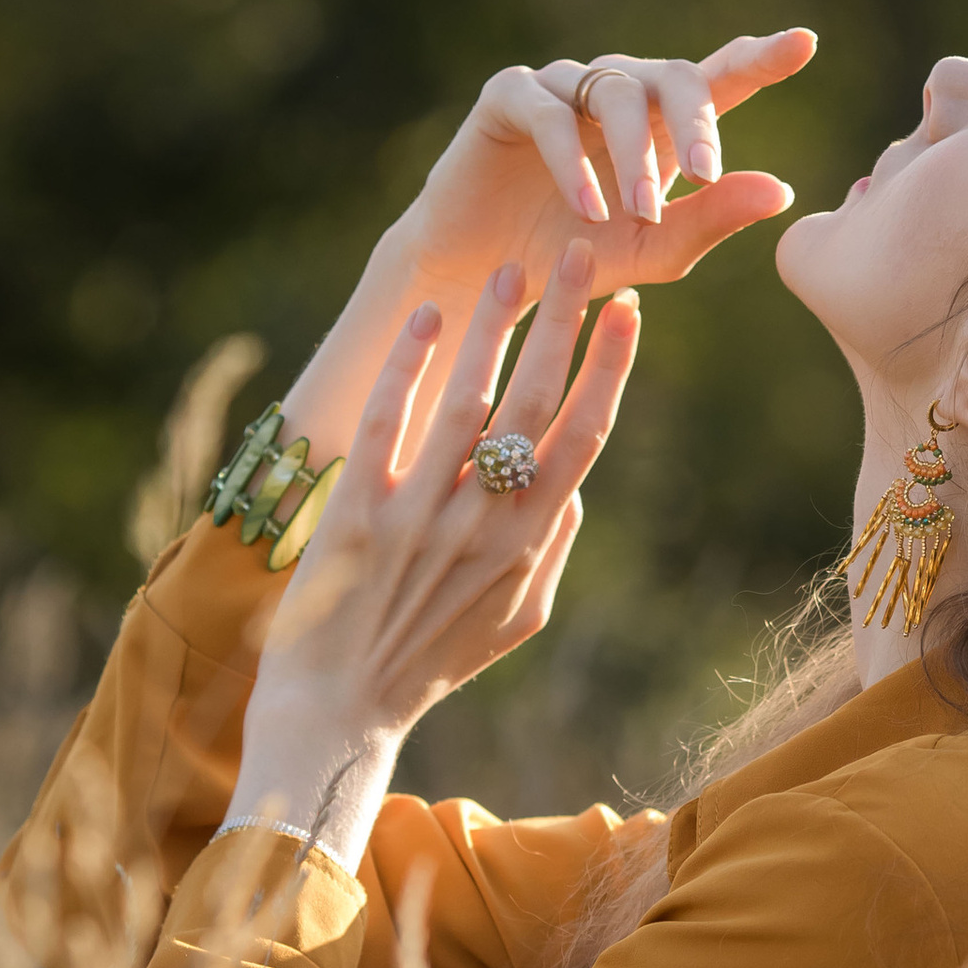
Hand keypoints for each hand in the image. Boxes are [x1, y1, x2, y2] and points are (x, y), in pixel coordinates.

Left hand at [226, 251, 636, 866]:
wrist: (338, 711)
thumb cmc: (432, 663)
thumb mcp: (519, 620)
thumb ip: (555, 548)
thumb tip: (577, 484)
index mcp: (530, 543)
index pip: (585, 435)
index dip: (611, 367)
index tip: (629, 311)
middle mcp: (483, 522)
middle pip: (536, 401)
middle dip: (566, 322)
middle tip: (580, 256)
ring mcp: (421, 515)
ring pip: (467, 399)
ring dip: (493, 327)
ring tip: (510, 272)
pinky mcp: (358, 513)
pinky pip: (388, 422)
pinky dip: (408, 367)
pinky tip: (427, 318)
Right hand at [273, 28, 814, 480]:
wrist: (485, 280)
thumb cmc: (576, 260)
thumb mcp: (654, 248)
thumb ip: (713, 218)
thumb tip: (781, 190)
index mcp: (661, 120)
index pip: (720, 77)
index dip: (761, 57)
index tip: (806, 42)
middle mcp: (617, 89)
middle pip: (674, 76)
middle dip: (695, 122)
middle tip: (706, 171)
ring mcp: (562, 86)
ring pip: (614, 92)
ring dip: (633, 154)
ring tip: (638, 212)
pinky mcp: (509, 96)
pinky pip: (550, 111)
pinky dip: (573, 159)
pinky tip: (588, 208)